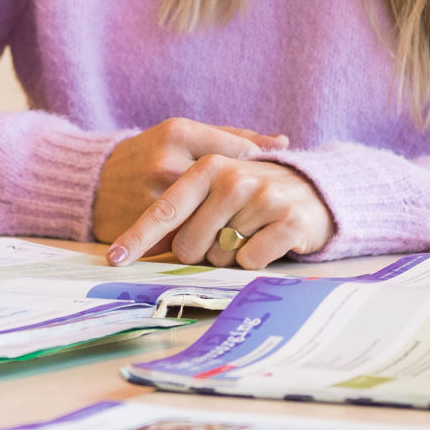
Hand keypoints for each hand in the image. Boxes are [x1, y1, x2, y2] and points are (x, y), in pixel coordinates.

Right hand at [91, 118, 290, 245]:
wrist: (90, 182)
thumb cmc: (146, 155)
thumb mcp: (183, 135)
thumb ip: (232, 137)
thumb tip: (282, 142)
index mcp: (179, 133)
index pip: (241, 152)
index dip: (257, 171)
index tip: (263, 180)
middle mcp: (167, 163)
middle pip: (230, 191)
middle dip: (247, 206)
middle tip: (261, 216)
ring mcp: (155, 196)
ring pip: (211, 222)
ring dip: (227, 231)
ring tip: (240, 234)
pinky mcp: (146, 225)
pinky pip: (186, 240)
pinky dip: (202, 245)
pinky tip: (212, 248)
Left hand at [107, 150, 332, 268]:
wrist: (315, 189)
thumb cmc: (253, 194)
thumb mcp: (216, 188)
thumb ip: (182, 210)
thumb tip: (141, 246)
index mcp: (207, 167)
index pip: (165, 210)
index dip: (138, 237)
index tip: (114, 259)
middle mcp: (232, 178)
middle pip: (189, 246)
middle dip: (201, 252)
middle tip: (224, 236)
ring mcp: (262, 197)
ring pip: (220, 256)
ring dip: (230, 256)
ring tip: (250, 232)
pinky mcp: (289, 220)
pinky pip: (250, 261)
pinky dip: (255, 260)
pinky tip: (270, 240)